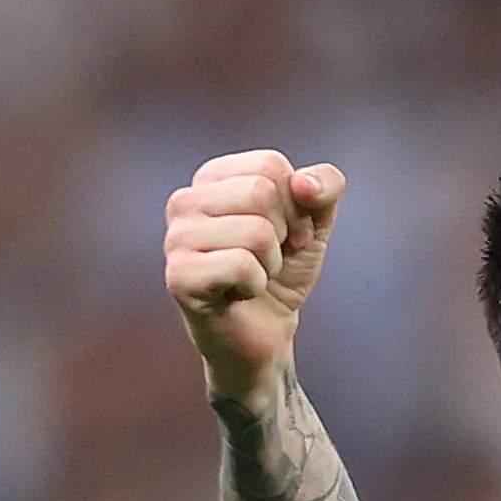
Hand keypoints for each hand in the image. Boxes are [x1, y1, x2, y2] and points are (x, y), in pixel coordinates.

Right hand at [164, 151, 346, 401]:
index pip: (271, 166)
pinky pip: (242, 266)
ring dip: (270, 264)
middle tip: (270, 259)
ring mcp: (176, 238)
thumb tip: (304, 183)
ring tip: (253, 276)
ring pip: (256, 231)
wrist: (267, 334)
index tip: (285, 234)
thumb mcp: (315, 223)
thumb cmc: (282, 273)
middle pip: (262, 193)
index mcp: (212, 178)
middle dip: (284, 234)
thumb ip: (324, 187)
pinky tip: (239, 294)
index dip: (296, 206)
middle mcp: (185, 201)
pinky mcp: (179, 276)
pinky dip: (256, 285)